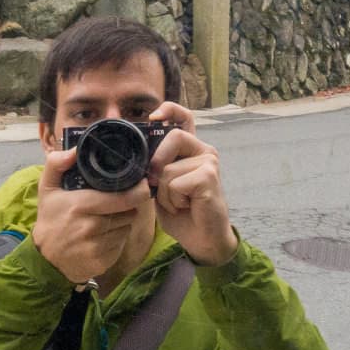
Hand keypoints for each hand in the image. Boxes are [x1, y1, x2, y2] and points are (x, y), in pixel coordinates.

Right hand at [34, 148, 145, 285]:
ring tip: (106, 219)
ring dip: (123, 221)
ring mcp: (97, 246)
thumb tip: (74, 150)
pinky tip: (103, 236)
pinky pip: (121, 243)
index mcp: (80, 205)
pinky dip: (117, 238)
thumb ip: (56, 164)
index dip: (137, 191)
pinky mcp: (103, 261)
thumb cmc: (50, 219)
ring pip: (126, 227)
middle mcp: (90, 227)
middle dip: (128, 206)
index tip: (142, 185)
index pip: (122, 198)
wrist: (46, 259)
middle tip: (116, 203)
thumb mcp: (47, 189)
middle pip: (129, 212)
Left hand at [145, 105, 237, 266]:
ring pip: (167, 168)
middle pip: (173, 137)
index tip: (154, 116)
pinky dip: (173, 201)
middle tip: (158, 185)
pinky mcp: (209, 177)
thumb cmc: (182, 213)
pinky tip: (187, 207)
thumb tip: (141, 158)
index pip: (184, 117)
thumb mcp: (163, 186)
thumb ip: (156, 168)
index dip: (170, 109)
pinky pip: (174, 184)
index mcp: (191, 150)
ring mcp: (209, 162)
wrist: (202, 240)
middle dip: (157, 162)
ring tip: (179, 203)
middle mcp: (203, 151)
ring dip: (165, 193)